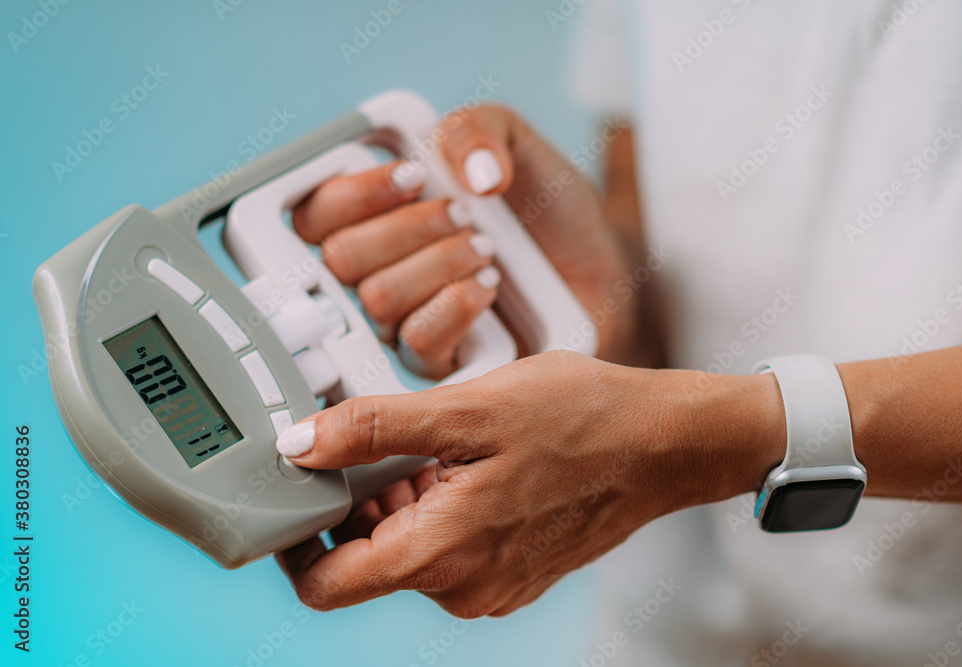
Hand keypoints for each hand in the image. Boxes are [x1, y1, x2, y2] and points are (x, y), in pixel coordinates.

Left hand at [275, 352, 784, 615]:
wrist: (666, 444)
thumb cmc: (583, 420)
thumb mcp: (468, 408)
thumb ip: (375, 429)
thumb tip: (300, 444)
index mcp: (441, 553)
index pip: (324, 583)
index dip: (293, 540)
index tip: (293, 492)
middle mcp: (463, 587)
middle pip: (366, 561)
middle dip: (356, 504)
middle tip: (381, 442)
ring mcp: (491, 585)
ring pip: (407, 553)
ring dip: (401, 502)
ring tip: (437, 445)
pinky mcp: (513, 574)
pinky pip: (448, 551)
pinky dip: (438, 510)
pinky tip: (468, 463)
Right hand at [291, 105, 636, 377]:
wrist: (599, 267)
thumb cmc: (546, 209)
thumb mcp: (514, 142)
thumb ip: (476, 129)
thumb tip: (467, 172)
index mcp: (374, 215)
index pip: (316, 213)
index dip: (354, 194)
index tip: (413, 176)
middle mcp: (378, 269)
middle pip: (340, 259)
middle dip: (409, 228)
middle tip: (465, 216)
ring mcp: (404, 319)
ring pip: (377, 300)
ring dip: (438, 264)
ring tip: (486, 249)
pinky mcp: (437, 361)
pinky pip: (417, 341)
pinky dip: (455, 305)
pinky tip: (488, 287)